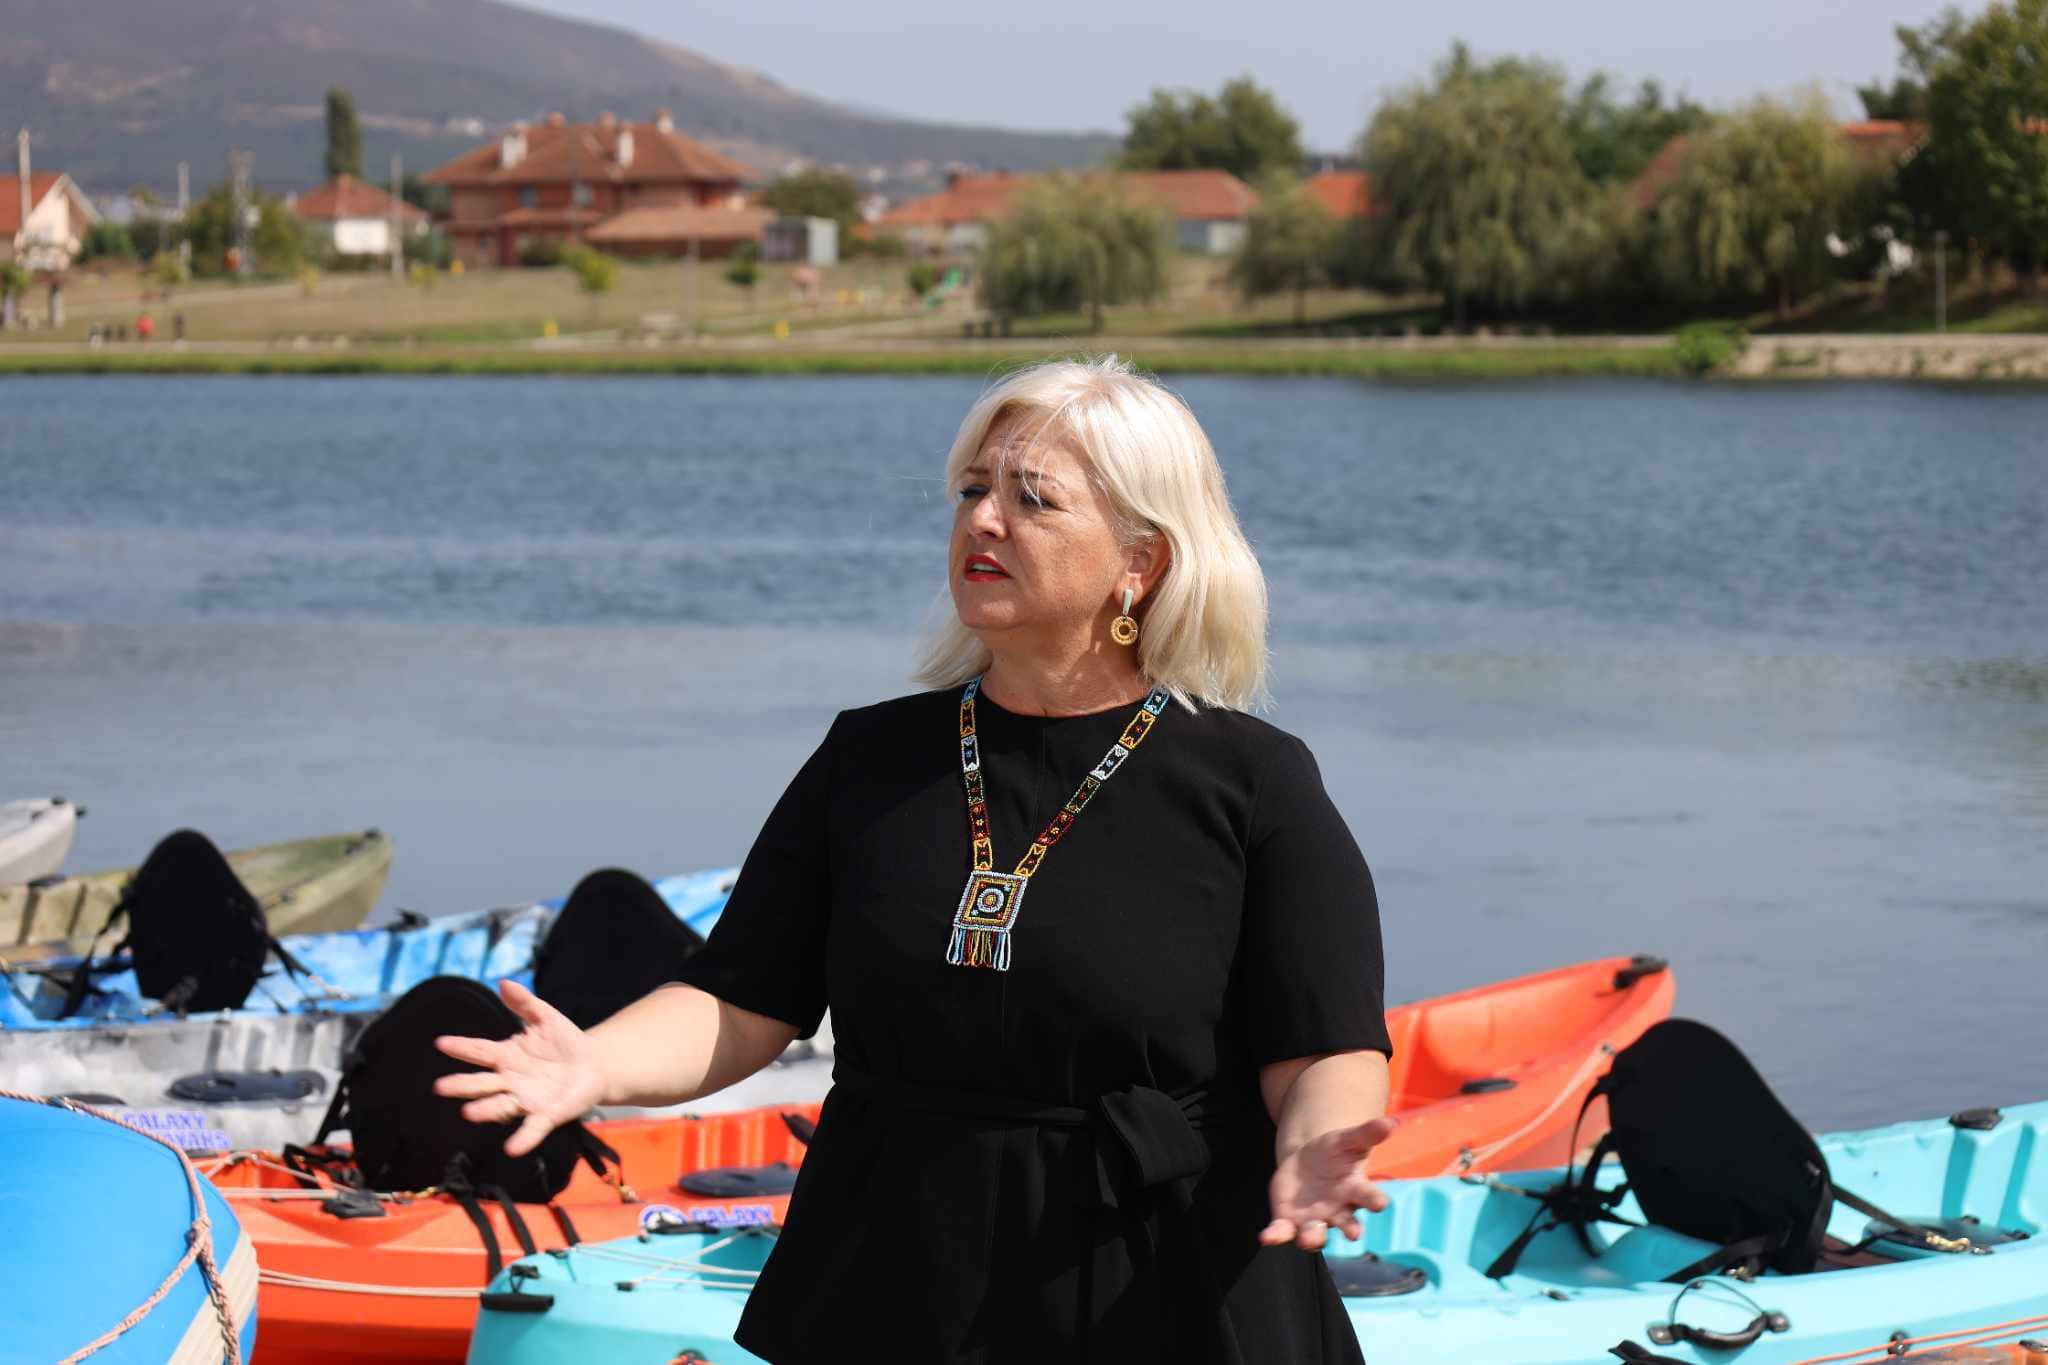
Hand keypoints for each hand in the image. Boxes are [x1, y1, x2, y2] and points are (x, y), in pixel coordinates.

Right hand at [433, 978, 606, 1157]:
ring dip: (485, 1110)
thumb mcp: (546, 1017)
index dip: (461, 1047)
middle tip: (441, 1086)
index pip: (480, 1051)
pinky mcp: (545, 1115)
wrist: (594, 1064)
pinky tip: (513, 1147)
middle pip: (481, 1083)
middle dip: (462, 1085)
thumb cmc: (564, 1041)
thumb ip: (525, 1003)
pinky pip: (531, 1128)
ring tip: (469, 1112)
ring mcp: (525, 1099)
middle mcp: (509, 1080)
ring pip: (500, 1106)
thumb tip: (505, 982)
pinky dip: (523, 1138)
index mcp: (507, 1055)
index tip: (441, 1043)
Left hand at [1260, 1115, 1396, 1251]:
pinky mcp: (1289, 1222)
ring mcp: (1314, 1220)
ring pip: (1316, 1235)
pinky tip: (1267, 1237)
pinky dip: (1276, 1236)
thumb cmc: (1334, 1153)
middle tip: (1353, 1234)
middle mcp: (1339, 1212)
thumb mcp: (1347, 1139)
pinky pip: (1283, 1232)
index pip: (1370, 1197)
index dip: (1376, 1200)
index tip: (1381, 1203)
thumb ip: (1366, 1133)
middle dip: (1349, 1229)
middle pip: (1347, 1224)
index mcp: (1356, 1191)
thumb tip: (1392, 1121)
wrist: (1307, 1165)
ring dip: (1312, 1238)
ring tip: (1307, 1240)